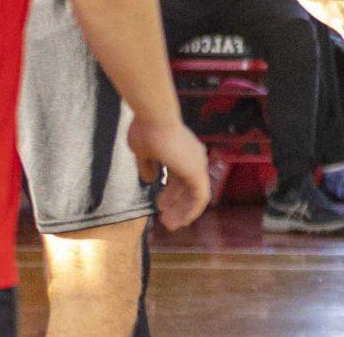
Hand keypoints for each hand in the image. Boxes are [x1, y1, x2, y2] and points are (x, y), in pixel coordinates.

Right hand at [128, 114, 211, 230]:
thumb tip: (150, 179)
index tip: (160, 205)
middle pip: (187, 187)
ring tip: (169, 224)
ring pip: (194, 194)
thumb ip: (147, 166)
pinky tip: (181, 221)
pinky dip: (191, 210)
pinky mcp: (197, 172)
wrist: (154, 118)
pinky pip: (200, 198)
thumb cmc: (146, 131)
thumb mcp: (143, 152)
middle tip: (164, 218)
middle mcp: (192, 157)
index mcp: (181, 151)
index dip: (170, 193)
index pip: (179, 178)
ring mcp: (197, 164)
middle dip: (176, 204)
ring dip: (183, 211)